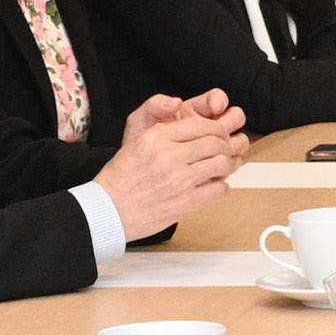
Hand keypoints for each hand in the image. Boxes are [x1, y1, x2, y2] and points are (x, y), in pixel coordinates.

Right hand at [91, 91, 254, 236]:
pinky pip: (219, 189)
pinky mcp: (186, 202)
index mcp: (157, 137)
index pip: (200, 124)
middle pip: (215, 143)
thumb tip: (191, 125)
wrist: (108, 210)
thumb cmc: (120, 178)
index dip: (216, 128)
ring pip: (221, 164)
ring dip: (228, 165)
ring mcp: (180, 180)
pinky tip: (216, 187)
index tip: (219, 133)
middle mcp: (170, 155)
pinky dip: (222, 187)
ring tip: (224, 167)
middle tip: (226, 150)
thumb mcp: (136, 143)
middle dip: (225, 145)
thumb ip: (164, 132)